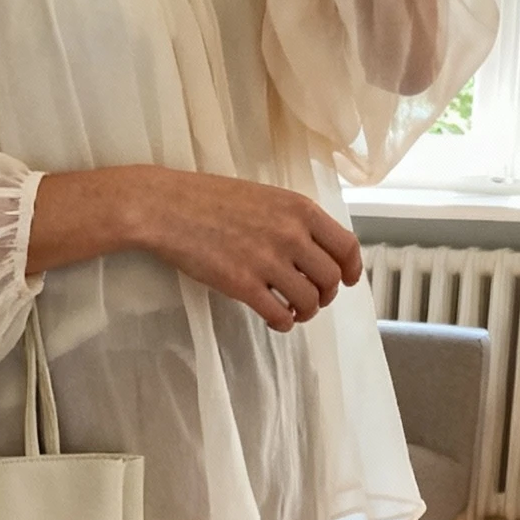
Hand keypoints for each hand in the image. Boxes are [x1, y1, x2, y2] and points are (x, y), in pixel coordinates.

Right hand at [131, 169, 361, 329]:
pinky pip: (280, 315)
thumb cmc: (209, 200)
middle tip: (311, 299)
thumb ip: (293, 220)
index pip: (346, 246)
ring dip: (305, 312)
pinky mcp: (243, 285)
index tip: (348, 280)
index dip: (352, 269)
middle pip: (331, 279)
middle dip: (326, 295)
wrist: (166, 207)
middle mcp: (290, 234)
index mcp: (299, 209)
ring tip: (291, 311)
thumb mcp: (264, 196)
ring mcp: (267, 260)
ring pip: (309, 301)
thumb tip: (314, 251)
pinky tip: (274, 318)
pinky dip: (283, 323)